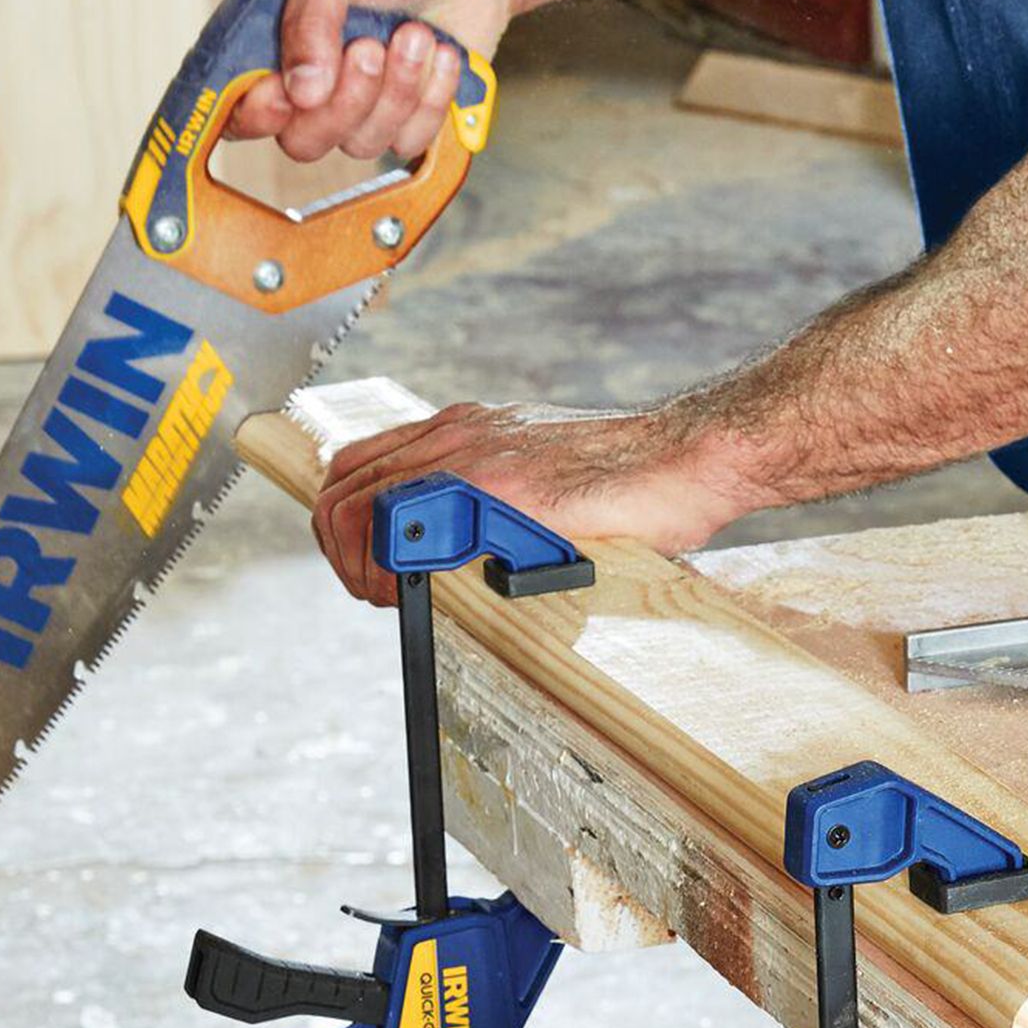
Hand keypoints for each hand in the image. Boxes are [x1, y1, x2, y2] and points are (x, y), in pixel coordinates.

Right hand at [228, 0, 514, 163]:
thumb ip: (309, 26)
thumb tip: (303, 94)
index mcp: (277, 43)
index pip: (245, 107)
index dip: (256, 114)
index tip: (282, 95)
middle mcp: (315, 85)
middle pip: (305, 141)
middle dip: (344, 101)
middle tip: (369, 48)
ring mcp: (363, 107)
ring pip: (363, 144)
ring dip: (397, 91)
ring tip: (416, 34)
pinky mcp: (409, 120)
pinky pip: (411, 142)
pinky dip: (431, 100)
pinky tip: (440, 54)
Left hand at [312, 402, 760, 602]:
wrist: (688, 459)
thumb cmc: (641, 483)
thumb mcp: (553, 491)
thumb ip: (510, 511)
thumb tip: (491, 560)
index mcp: (469, 431)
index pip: (364, 468)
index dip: (348, 525)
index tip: (372, 570)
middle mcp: (458, 432)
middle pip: (342, 483)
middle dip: (339, 548)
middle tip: (371, 592)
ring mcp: (472, 455)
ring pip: (357, 499)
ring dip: (355, 559)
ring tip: (386, 597)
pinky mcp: (496, 485)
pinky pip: (405, 519)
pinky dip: (388, 561)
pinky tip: (411, 591)